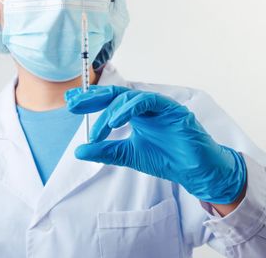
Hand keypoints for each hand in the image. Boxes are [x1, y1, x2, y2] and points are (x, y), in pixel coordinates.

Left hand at [65, 85, 246, 204]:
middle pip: (117, 94)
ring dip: (113, 110)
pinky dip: (131, 109)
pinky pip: (149, 102)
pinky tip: (117, 121)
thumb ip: (106, 150)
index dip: (90, 100)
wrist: (194, 172)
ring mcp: (160, 106)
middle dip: (94, 97)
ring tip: (101, 128)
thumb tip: (80, 150)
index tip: (70, 103)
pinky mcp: (173, 110)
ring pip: (131, 97)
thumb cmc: (167, 159)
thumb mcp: (129, 155)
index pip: (110, 101)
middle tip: (73, 104)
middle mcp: (146, 106)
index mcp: (136, 114)